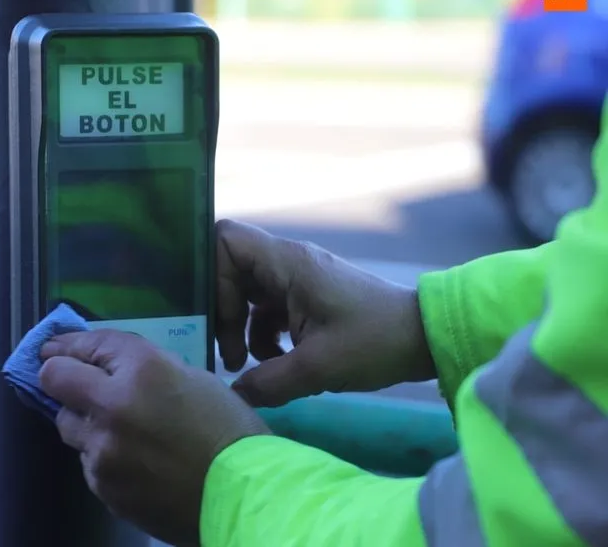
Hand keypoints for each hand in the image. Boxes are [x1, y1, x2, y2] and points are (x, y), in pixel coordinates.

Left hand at [39, 330, 269, 545]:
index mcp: (141, 369)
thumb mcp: (192, 378)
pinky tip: (133, 462)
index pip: (86, 345)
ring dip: (84, 420)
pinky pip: (87, 461)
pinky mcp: (102, 485)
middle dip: (60, 377)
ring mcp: (102, 449)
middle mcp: (111, 404)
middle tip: (72, 382)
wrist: (243, 496)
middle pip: (54, 380)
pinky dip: (102, 456)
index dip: (68, 345)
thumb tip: (109, 368)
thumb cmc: (229, 430)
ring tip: (117, 429)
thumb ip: (144, 369)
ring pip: (67, 424)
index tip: (54, 349)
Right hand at [216, 219, 434, 407]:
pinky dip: (262, 334)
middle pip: (230, 270)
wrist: (425, 339)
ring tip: (246, 365)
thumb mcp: (317, 368)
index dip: (212, 275)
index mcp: (288, 263)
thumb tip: (232, 395)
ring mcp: (298, 279)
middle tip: (225, 351)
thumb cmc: (374, 342)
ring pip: (247, 293)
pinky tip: (274, 363)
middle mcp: (288, 263)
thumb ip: (267, 382)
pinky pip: (268, 308)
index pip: (226, 241)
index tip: (217, 316)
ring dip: (240, 327)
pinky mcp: (308, 297)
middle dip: (221, 311)